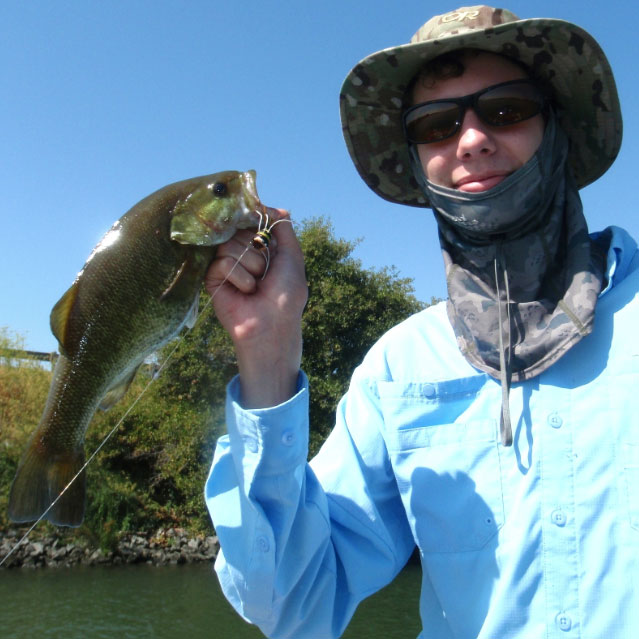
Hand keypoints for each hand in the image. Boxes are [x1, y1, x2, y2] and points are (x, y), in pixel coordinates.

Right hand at [205, 210, 307, 407]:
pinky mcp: (212, 278)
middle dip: (257, 249)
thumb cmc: (286, 294)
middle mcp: (241, 252)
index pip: (250, 219)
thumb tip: (274, 208)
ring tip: (256, 285)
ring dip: (250, 266)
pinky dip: (239, 277)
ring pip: (229, 244)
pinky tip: (245, 292)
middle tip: (265, 271)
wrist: (272, 324)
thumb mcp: (293, 257)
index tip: (262, 229)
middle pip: (238, 228)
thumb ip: (285, 229)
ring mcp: (226, 265)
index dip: (256, 221)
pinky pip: (222, 262)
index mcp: (260, 246)